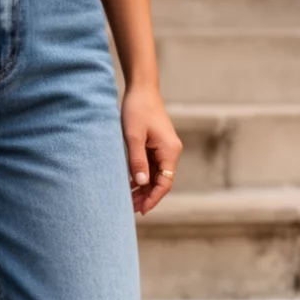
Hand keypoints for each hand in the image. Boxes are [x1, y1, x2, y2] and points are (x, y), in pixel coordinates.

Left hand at [121, 83, 182, 214]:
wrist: (141, 89)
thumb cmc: (137, 109)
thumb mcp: (133, 136)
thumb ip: (137, 160)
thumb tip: (141, 182)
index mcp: (170, 150)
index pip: (165, 183)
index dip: (153, 198)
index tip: (141, 210)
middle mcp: (171, 151)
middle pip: (161, 181)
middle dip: (147, 196)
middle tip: (130, 209)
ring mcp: (165, 148)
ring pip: (156, 175)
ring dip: (144, 188)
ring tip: (128, 200)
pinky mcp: (157, 145)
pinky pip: (152, 166)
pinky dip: (142, 176)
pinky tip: (130, 184)